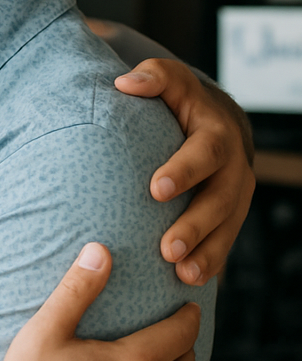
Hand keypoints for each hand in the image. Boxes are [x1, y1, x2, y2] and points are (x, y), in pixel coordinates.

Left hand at [116, 58, 254, 283]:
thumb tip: (125, 83)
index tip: (155, 188)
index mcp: (216, 135)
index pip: (203, 152)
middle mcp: (232, 168)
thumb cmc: (178, 102)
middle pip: (219, 200)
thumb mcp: (169, 81)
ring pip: (226, 228)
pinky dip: (209, 264)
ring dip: (206, 253)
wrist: (213, 124)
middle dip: (195, 225)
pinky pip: (224, 244)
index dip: (183, 170)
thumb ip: (152, 78)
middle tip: (167, 249)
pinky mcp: (228, 218)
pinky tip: (189, 282)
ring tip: (181, 274)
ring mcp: (234, 197)